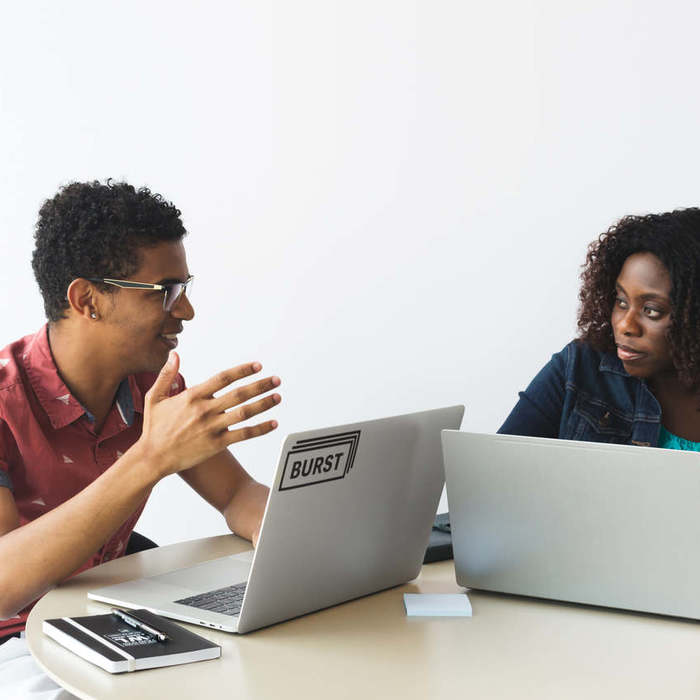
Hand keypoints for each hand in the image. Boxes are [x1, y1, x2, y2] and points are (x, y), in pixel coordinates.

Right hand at [138, 352, 280, 479]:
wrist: (152, 458)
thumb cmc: (153, 427)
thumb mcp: (155, 398)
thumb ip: (167, 375)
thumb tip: (174, 354)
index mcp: (192, 396)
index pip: (222, 378)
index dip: (242, 370)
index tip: (257, 366)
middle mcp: (204, 410)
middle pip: (239, 394)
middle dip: (260, 385)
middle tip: (276, 379)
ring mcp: (211, 428)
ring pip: (244, 413)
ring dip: (264, 404)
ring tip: (278, 396)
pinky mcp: (216, 444)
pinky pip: (243, 435)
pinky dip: (260, 429)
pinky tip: (273, 423)